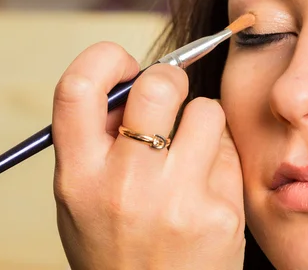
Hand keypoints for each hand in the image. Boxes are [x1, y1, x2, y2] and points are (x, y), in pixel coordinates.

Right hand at [52, 42, 244, 269]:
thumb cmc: (116, 248)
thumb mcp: (80, 200)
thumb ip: (95, 140)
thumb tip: (132, 81)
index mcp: (78, 177)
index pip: (77, 87)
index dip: (104, 59)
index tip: (125, 65)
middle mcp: (125, 186)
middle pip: (158, 85)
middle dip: (169, 76)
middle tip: (170, 93)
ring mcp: (177, 199)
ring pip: (206, 110)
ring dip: (200, 119)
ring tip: (189, 151)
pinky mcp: (220, 212)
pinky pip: (230, 149)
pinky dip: (219, 155)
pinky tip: (206, 186)